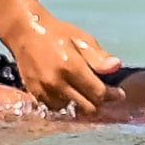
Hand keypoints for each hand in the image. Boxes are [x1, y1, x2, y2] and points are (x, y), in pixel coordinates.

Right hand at [0, 0, 121, 116]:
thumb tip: (117, 66)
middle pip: (86, 107)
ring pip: (71, 111)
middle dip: (99, 103)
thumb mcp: (82, 39)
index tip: (119, 94)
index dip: (111, 95)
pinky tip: (72, 96)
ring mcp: (43, 90)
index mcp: (70, 66)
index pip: (97, 93)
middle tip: (105, 96)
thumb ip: (99, 57)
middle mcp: (55, 81)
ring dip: (82, 106)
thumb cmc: (57, 34)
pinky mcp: (33, 94)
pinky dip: (66, 107)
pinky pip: (55, 110)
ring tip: (88, 95)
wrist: (25, 33)